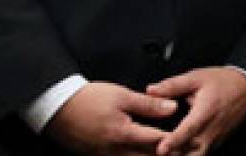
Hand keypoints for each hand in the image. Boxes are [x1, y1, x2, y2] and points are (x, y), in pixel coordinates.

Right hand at [44, 81, 174, 154]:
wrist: (55, 107)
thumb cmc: (87, 99)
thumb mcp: (121, 96)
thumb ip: (149, 104)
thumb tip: (172, 108)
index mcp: (123, 134)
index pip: (157, 142)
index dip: (176, 141)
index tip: (190, 139)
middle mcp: (114, 150)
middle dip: (164, 154)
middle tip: (181, 149)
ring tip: (163, 151)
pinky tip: (141, 151)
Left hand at [146, 67, 245, 155]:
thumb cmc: (221, 82)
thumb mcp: (197, 77)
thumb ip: (173, 85)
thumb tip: (150, 90)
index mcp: (205, 111)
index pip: (189, 130)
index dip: (174, 141)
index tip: (161, 149)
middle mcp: (211, 130)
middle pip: (193, 152)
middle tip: (157, 154)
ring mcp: (214, 140)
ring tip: (165, 155)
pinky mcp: (215, 144)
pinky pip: (200, 155)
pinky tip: (175, 154)